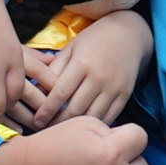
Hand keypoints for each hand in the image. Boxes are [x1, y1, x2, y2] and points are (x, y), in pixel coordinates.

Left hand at [23, 13, 145, 127]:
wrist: (129, 34)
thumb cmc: (94, 40)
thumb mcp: (71, 48)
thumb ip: (54, 69)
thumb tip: (36, 90)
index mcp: (82, 63)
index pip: (60, 93)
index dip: (47, 110)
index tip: (37, 120)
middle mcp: (99, 77)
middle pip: (75, 109)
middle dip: (58, 122)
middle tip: (47, 129)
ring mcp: (114, 87)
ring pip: (92, 116)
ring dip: (76, 126)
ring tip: (63, 130)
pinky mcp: (125, 94)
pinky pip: (109, 116)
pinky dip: (95, 124)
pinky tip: (84, 126)